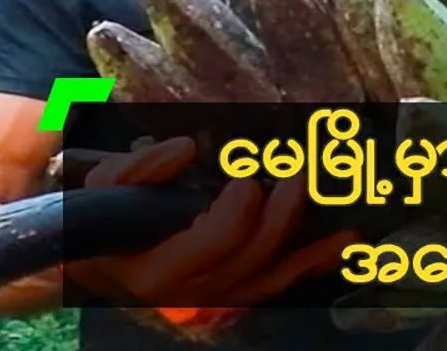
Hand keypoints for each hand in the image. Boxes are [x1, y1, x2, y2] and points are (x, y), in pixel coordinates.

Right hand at [63, 137, 357, 332]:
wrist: (99, 260)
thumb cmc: (104, 217)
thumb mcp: (108, 186)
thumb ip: (142, 168)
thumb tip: (185, 149)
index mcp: (160, 269)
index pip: (214, 242)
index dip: (236, 211)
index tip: (245, 179)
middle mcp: (193, 292)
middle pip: (253, 256)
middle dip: (281, 215)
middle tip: (299, 175)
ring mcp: (218, 298)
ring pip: (272, 277)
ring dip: (312, 251)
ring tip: (347, 228)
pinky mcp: (234, 294)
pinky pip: (278, 284)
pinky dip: (311, 266)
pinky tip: (341, 248)